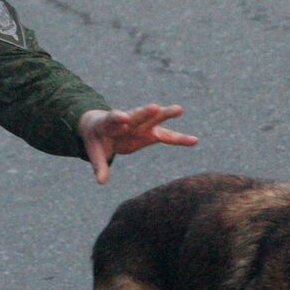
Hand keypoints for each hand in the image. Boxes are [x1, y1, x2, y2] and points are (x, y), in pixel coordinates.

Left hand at [78, 104, 197, 184]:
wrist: (101, 128)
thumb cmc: (96, 139)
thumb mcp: (94, 152)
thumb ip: (99, 165)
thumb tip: (101, 182)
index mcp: (109, 123)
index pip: (113, 118)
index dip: (118, 117)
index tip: (124, 118)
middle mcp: (127, 120)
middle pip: (137, 115)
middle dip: (145, 112)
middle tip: (154, 107)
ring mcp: (141, 125)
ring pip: (154, 119)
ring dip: (165, 115)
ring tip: (179, 109)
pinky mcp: (151, 133)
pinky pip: (167, 136)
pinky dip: (179, 138)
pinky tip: (194, 141)